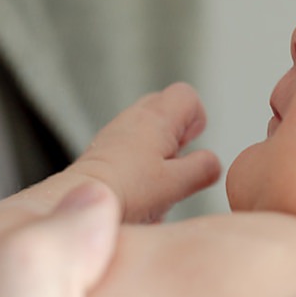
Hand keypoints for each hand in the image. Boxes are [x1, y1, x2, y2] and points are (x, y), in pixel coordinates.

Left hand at [68, 83, 221, 222]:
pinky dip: (140, 159)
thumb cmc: (128, 192)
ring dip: (158, 149)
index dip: (197, 120)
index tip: (190, 145)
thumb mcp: (177, 184)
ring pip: (148, 129)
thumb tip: (212, 162)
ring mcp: (116, 132)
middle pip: (166, 109)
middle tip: (174, 163)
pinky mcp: (103, 149)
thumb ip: (202, 169)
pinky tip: (136, 184)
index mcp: (156, 118)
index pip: (187, 96)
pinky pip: (130, 144)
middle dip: (178, 134)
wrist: (84, 200)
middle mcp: (134, 118)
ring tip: (155, 178)